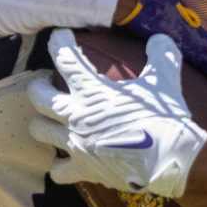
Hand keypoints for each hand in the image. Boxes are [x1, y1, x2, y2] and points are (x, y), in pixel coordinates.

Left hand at [27, 30, 206, 199]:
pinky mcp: (83, 169)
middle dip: (38, 86)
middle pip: (37, 95)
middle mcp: (76, 116)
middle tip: (46, 83)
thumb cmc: (165, 118)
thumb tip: (160, 38)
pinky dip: (60, 166)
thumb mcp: (166, 80)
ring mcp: (76, 144)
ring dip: (43, 123)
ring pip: (38, 130)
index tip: (59, 36)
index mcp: (92, 91)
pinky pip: (57, 171)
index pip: (64, 58)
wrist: (169, 160)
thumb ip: (162, 56)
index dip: (59, 41)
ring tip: (51, 121)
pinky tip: (66, 161)